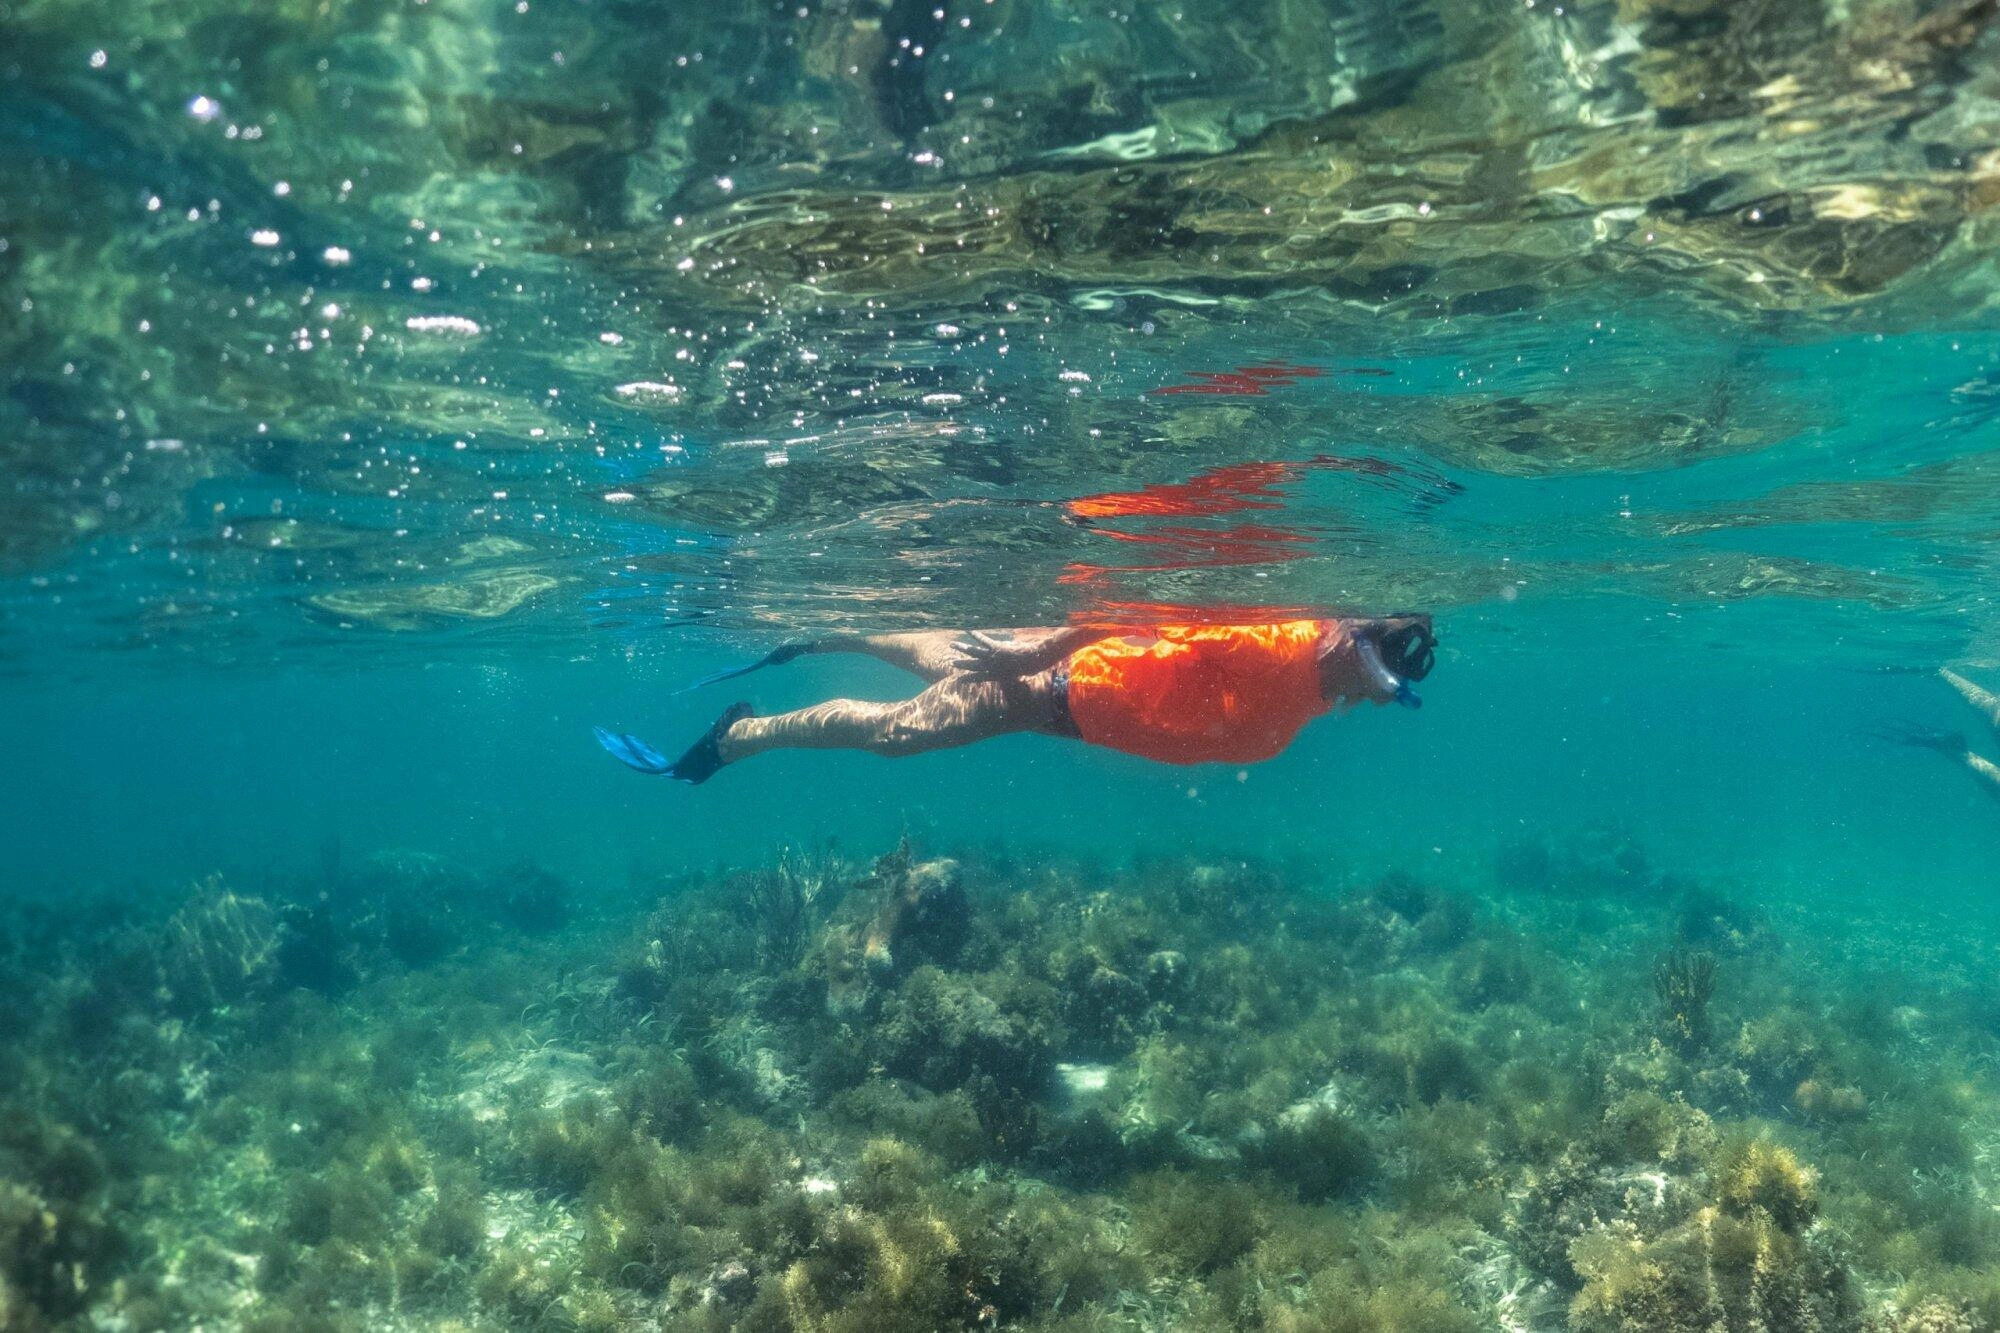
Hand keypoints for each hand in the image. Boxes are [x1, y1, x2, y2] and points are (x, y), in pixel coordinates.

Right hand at [949, 630, 1066, 678]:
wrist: (1033, 662)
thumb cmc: (1028, 667)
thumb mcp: (1018, 672)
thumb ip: (1011, 670)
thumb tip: (1012, 670)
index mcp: (996, 675)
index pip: (979, 678)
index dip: (968, 679)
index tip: (959, 681)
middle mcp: (991, 667)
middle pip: (972, 665)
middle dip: (961, 664)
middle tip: (951, 664)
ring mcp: (993, 658)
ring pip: (973, 652)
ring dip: (962, 648)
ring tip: (952, 645)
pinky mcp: (996, 648)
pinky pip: (983, 641)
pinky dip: (975, 635)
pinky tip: (968, 630)